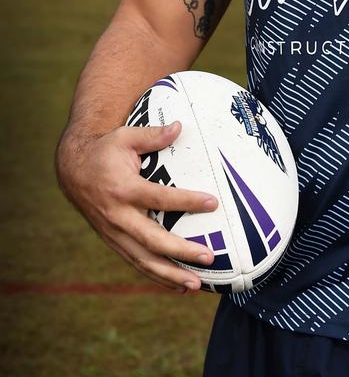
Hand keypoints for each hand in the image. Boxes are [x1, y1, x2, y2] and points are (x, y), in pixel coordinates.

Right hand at [56, 121, 218, 291]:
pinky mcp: (113, 241)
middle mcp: (117, 215)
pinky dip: (157, 275)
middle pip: (152, 239)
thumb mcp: (126, 136)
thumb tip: (180, 127)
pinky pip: (136, 261)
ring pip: (143, 259)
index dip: (186, 201)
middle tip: (209, 256)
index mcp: (123, 189)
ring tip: (197, 284)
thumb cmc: (105, 150)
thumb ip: (153, 135)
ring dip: (170, 274)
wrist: (72, 170)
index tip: (213, 203)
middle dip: (181, 251)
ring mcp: (114, 232)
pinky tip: (179, 286)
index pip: (159, 198)